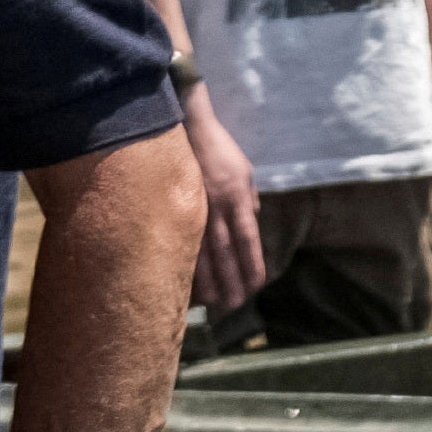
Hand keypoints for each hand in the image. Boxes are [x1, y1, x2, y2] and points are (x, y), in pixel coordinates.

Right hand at [184, 92, 264, 309]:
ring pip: (201, 251)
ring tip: (212, 302)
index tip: (257, 285)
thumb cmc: (218, 150)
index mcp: (238, 198)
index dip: (252, 264)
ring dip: (208, 280)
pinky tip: (184, 280)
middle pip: (226, 252)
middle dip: (231, 280)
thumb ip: (249, 199)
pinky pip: (180, 239)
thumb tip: (253, 221)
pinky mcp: (174, 205)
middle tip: (235, 305)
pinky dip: (184, 261)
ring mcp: (194, 207)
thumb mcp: (244, 172)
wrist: (186, 127)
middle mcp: (218, 207)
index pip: (248, 239)